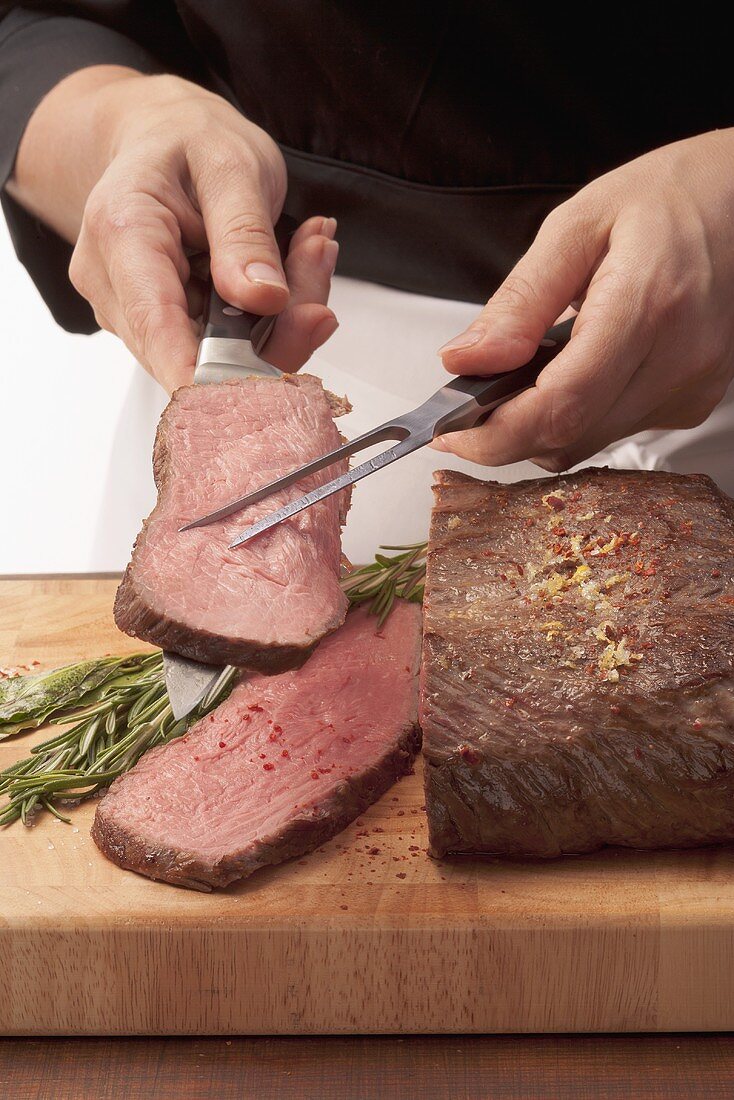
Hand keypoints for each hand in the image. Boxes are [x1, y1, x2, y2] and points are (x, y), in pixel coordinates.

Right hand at [59, 73, 336, 391]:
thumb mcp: (231, 165)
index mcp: (122, 233)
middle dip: (276, 327)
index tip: (257, 395)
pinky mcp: (169, 327)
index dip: (206, 374)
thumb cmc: (186, 140)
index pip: (156, 326)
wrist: (163, 135)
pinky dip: (274, 316)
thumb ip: (245, 232)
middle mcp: (118, 286)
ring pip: (224, 356)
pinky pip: (232, 346)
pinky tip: (292, 264)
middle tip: (317, 258)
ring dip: (283, 317)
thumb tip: (262, 298)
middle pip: (198, 352)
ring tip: (308, 248)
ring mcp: (139, 313)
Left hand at [435, 130, 733, 470]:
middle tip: (470, 405)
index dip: (496, 433)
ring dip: (539, 426)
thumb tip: (467, 360)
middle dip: (506, 434)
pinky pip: (615, 432)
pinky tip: (570, 375)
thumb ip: (519, 301)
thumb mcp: (577, 226)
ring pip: (589, 443)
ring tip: (521, 378)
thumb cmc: (670, 198)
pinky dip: (575, 416)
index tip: (452, 433)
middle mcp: (679, 358)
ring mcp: (692, 387)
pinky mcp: (692, 401)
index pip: (561, 405)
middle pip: (570, 436)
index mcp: (646, 304)